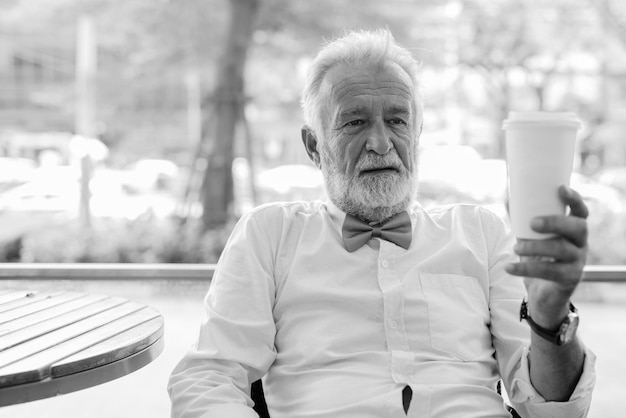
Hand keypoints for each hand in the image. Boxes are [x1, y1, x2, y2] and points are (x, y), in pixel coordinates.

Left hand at [505, 186, 588, 327]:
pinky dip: (525, 269)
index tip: (560, 189)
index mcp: (573, 230)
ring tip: (516, 247)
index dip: (574, 200)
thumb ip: (523, 220)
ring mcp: (577, 262)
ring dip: (535, 246)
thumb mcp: (531, 238)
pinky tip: (509, 267)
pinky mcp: (569, 279)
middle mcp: (580, 244)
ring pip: (562, 250)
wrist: (542, 294)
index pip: (581, 212)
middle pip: (578, 228)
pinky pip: (550, 272)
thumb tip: (508, 198)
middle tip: (532, 223)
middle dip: (555, 222)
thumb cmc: (538, 258)